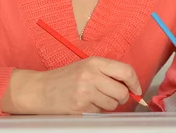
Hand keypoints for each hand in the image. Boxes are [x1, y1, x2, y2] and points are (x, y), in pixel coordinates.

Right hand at [1, 57, 141, 113]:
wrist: (40, 89)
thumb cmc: (64, 78)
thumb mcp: (85, 67)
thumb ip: (106, 73)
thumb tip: (130, 87)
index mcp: (94, 62)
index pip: (125, 71)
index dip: (135, 82)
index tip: (136, 90)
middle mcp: (91, 75)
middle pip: (121, 92)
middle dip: (121, 98)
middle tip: (113, 97)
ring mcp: (86, 92)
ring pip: (112, 105)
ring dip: (107, 105)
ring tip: (93, 99)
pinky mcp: (80, 107)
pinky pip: (99, 112)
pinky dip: (95, 111)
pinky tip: (84, 104)